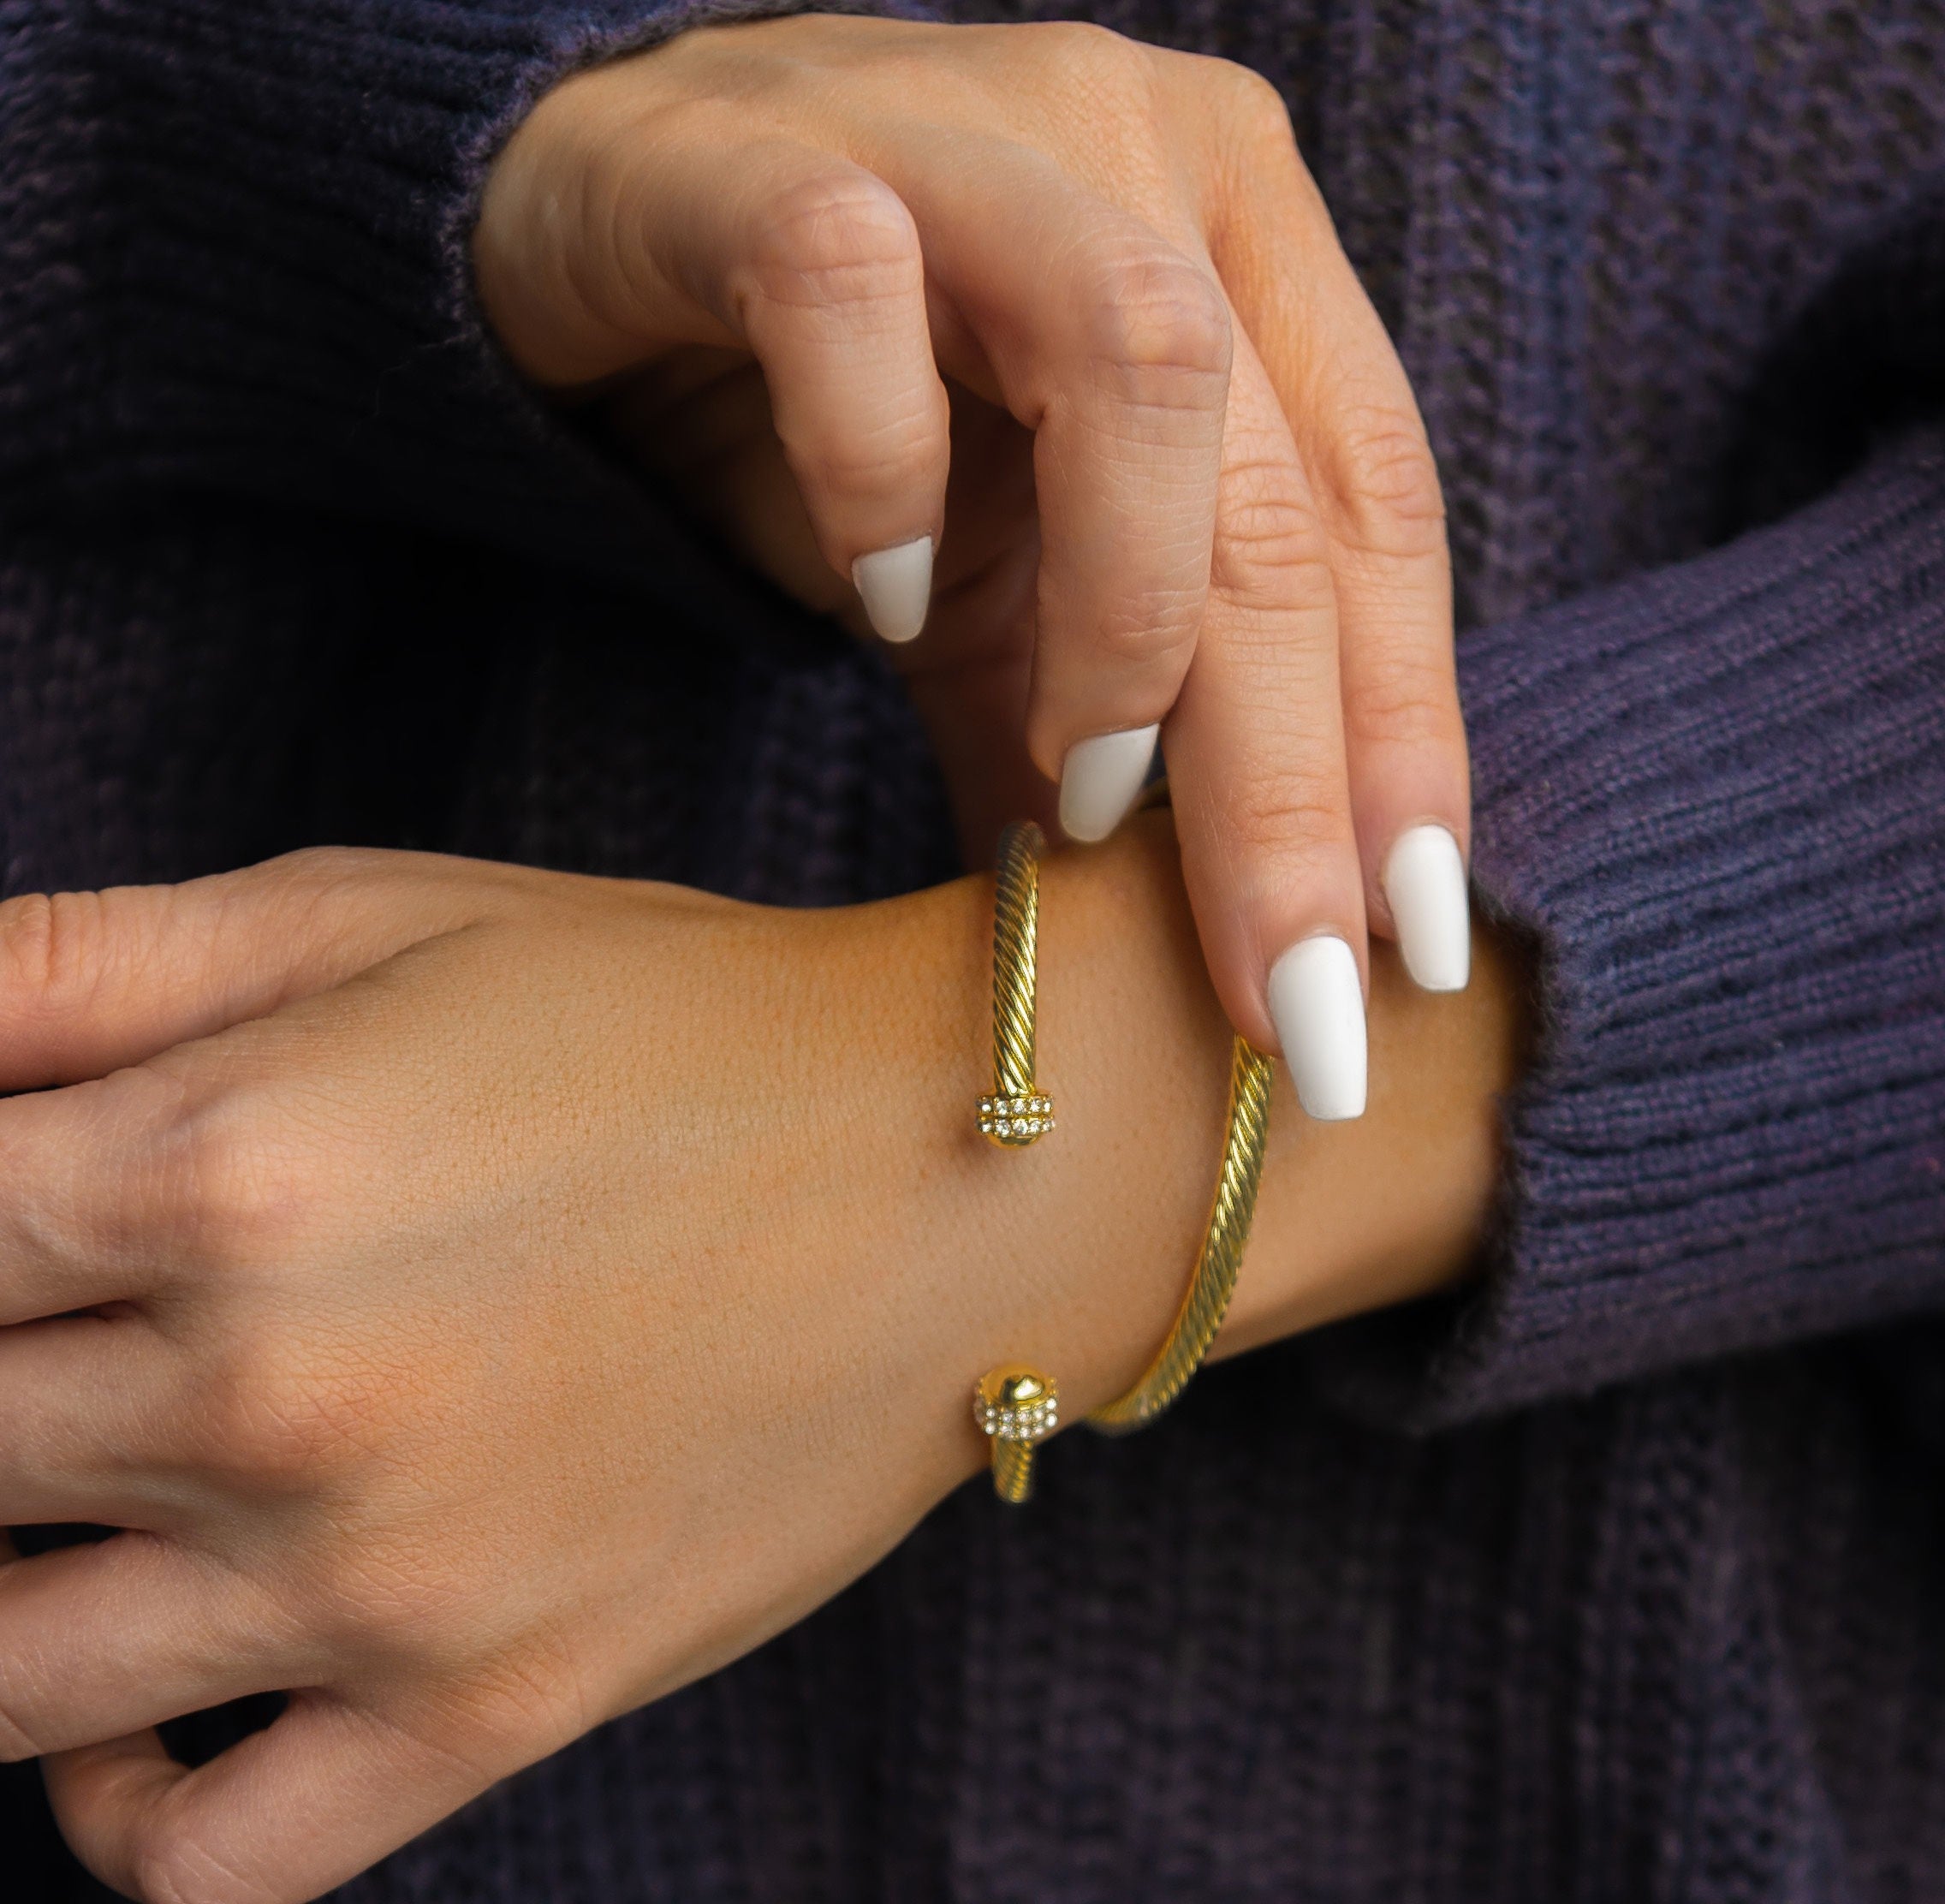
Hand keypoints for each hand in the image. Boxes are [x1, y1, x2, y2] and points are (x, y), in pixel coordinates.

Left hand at [0, 837, 1514, 1900]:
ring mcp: (375, 1580)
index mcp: (221, 1167)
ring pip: (7, 1675)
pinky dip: (113, 1808)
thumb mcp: (379, 913)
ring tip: (90, 1487)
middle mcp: (270, 1396)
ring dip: (11, 1576)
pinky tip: (144, 1703)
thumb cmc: (673, 1017)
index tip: (29, 1229)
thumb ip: (77, 962)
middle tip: (85, 1324)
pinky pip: (199, 1861)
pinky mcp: (488, 1702)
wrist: (955, 1167)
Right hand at [474, 15, 1472, 1119]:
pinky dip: (881, 474)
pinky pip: (850, 295)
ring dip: (1127, 620)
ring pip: (1136, 361)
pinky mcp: (774, 148)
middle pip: (1279, 493)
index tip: (1415, 941)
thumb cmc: (836, 393)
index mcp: (1245, 243)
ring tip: (1078, 781)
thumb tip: (1162, 943)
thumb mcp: (995, 584)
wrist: (611, 210)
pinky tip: (881, 594)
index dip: (1410, 732)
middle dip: (1298, 772)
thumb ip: (1084, 729)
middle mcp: (1147, 157)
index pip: (1378, 511)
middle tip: (1286, 989)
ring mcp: (973, 126)